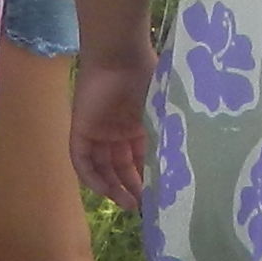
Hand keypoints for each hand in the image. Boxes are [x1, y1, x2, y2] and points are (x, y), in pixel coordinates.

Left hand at [71, 42, 155, 203]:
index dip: (145, 176)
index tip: (157, 194)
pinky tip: (106, 191)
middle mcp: (116, 129)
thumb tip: (181, 165)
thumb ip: (166, 136)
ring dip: (113, 187)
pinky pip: (82, 159)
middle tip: (142, 205)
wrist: (121, 54)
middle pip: (119, 165)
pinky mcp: (81, 128)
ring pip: (102, 166)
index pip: (138, 157)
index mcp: (136, 123)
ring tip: (130, 203)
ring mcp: (98, 129)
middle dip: (130, 186)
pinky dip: (92, 177)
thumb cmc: (147, 77)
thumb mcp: (162, 112)